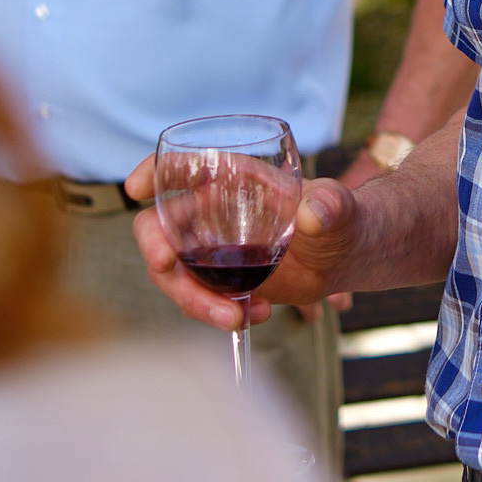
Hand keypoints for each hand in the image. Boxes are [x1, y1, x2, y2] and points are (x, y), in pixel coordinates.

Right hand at [125, 157, 368, 329]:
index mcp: (235, 178)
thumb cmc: (343, 218)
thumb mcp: (341, 210)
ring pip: (175, 271)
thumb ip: (331, 207)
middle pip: (162, 225)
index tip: (135, 187)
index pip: (184, 164)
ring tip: (238, 317)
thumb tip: (314, 213)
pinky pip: (198, 296)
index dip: (154, 170)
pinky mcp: (220, 278)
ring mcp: (212, 246)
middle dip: (157, 248)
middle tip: (166, 266)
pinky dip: (217, 312)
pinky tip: (256, 316)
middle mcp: (214, 210)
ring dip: (193, 297)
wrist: (346, 257)